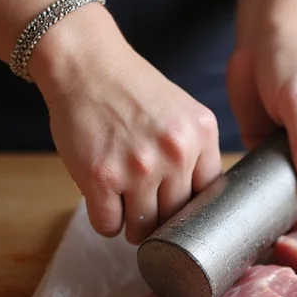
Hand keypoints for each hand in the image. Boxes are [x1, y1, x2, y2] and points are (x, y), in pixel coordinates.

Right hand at [29, 7, 222, 243]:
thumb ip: (198, 154)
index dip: (191, 208)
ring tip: (124, 200)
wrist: (87, 66)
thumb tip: (203, 208)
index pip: (209, 198)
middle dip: (160, 218)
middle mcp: (175, 152)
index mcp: (202, 134)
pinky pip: (108, 226)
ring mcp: (139, 167)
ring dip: (132, 224)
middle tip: (146, 202)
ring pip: (143, 229)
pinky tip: (103, 198)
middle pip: (176, 220)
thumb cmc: (132, 92)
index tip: (177, 206)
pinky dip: (105, 220)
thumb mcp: (183, 113)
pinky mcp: (102, 177)